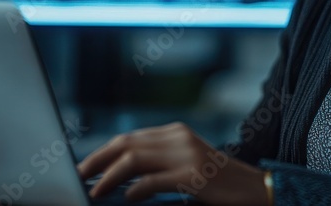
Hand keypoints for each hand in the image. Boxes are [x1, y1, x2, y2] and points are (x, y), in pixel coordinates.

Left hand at [77, 121, 269, 204]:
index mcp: (175, 132)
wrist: (253, 188)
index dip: (101, 152)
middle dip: (96, 161)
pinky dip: (134, 190)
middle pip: (125, 144)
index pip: (128, 138)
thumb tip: (120, 175)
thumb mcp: (186, 164)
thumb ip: (158, 162)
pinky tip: (126, 198)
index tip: (82, 167)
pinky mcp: (192, 175)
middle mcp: (179, 137)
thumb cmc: (217, 183)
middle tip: (77, 177)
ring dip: (108, 178)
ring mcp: (186, 154)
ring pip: (134, 160)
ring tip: (94, 192)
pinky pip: (152, 181)